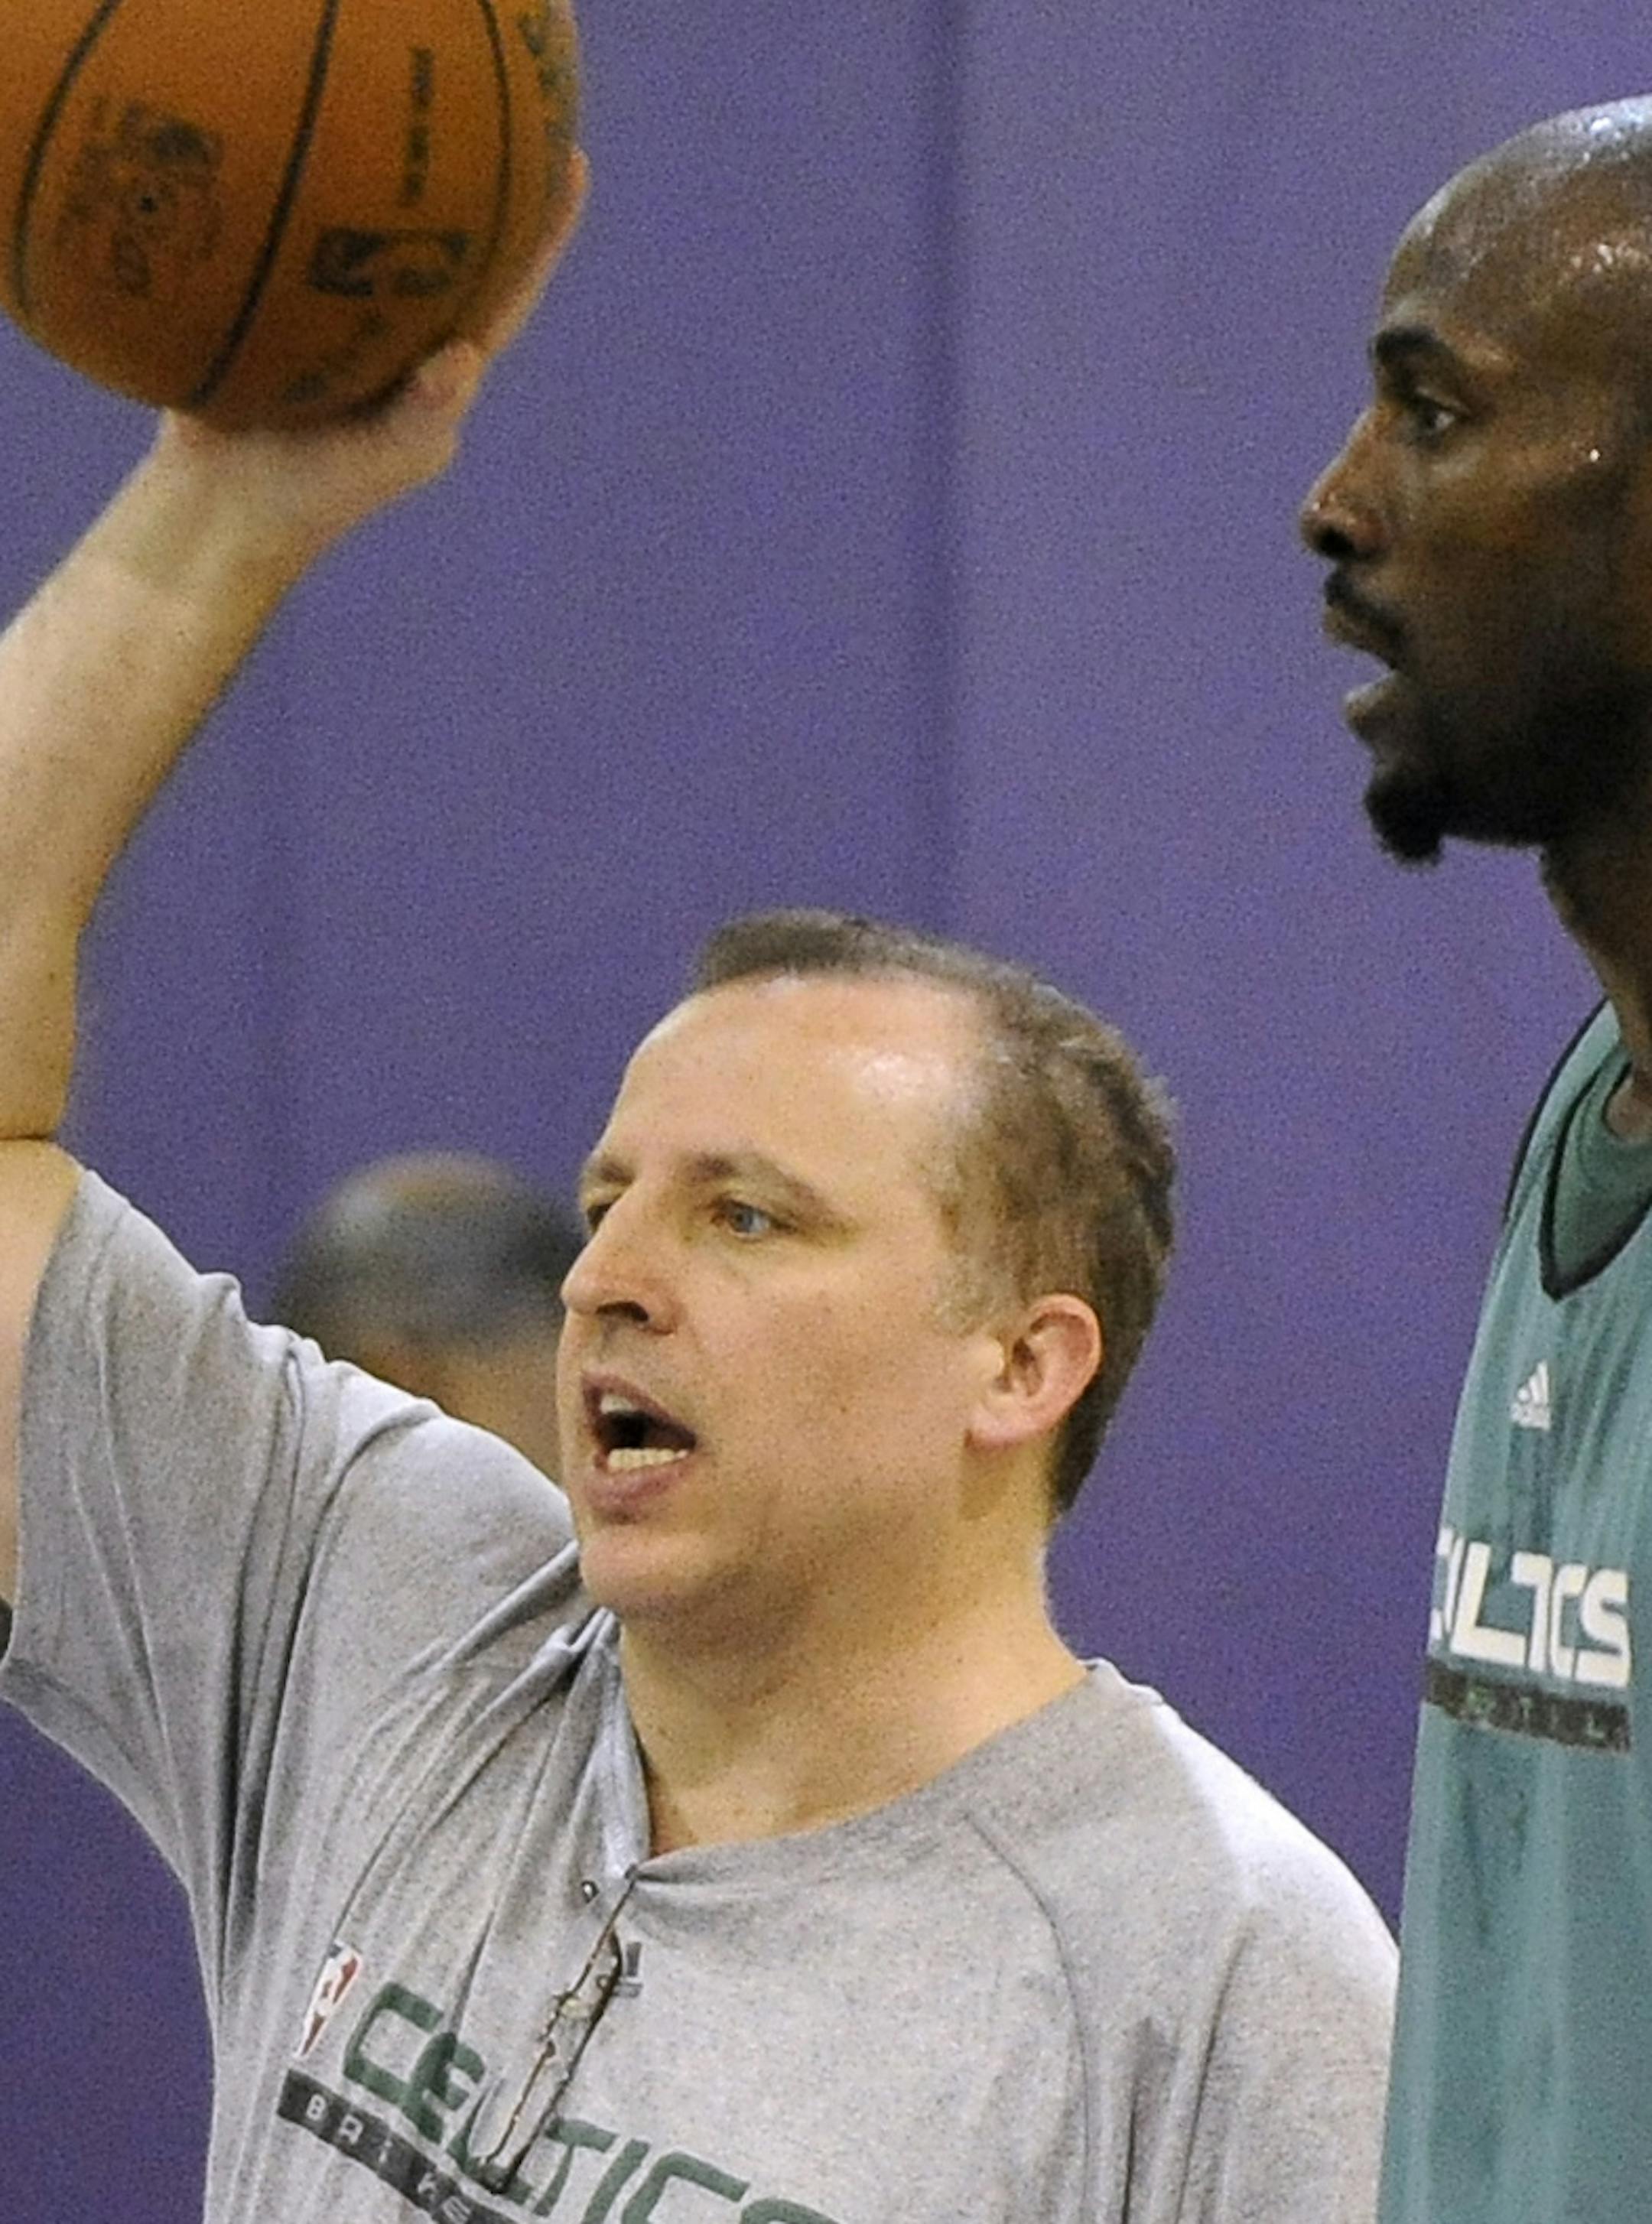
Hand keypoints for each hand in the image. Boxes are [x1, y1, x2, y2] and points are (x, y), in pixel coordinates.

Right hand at [143, 149, 590, 576]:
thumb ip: (424, 414)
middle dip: (486, 187)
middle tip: (514, 116)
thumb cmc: (315, 495)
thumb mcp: (380, 460)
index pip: (504, 290)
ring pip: (384, 237)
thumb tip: (465, 357)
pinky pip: (310, 241)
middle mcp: (402, 331)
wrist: (219, 502)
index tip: (569, 165)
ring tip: (421, 116)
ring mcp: (344, 316)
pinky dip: (318, 201)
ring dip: (404, 183)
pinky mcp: (286, 305)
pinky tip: (317, 146)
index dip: (542, 233)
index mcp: (440, 364)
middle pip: (455, 247)